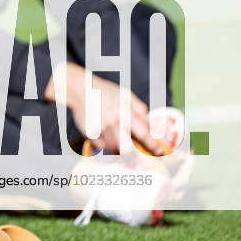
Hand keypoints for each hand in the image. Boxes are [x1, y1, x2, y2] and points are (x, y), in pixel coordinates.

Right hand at [44, 62, 161, 154]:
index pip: (144, 133)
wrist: (81, 88)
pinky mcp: (90, 132)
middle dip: (133, 152)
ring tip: (114, 138)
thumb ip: (139, 108)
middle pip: (128, 147)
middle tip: (133, 151)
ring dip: (117, 146)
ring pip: (113, 148)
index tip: (159, 151)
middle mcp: (114, 122)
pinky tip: (102, 134)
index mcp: (126, 112)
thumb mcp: (126, 94)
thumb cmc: (106, 91)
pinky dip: (103, 143)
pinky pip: (100, 146)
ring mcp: (101, 128)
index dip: (153, 144)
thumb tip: (150, 123)